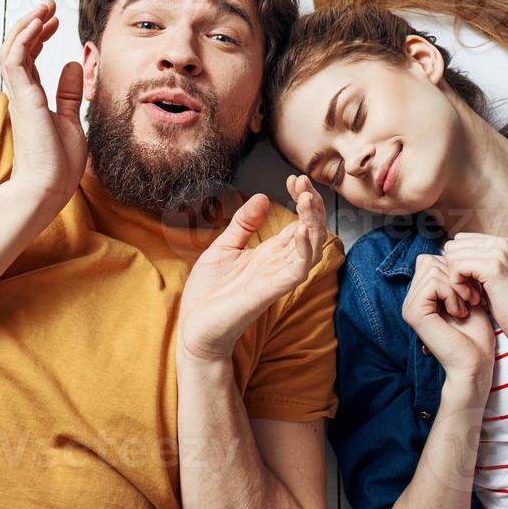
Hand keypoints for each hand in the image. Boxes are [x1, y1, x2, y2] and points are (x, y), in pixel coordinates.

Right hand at [0, 0, 86, 208]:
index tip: (54, 21)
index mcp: (30, 99)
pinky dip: (25, 39)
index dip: (38, 36)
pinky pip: (16, 59)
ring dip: (27, 25)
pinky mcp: (22, 98)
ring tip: (44, 8)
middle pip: (17, 48)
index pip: (28, 58)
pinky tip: (39, 25)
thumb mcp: (70, 120)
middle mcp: (21, 94)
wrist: (46, 189)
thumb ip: (68, 93)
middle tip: (48, 6)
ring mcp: (19, 95)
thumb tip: (73, 65)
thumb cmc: (56, 165)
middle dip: (31, 23)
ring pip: (12, 48)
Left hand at [177, 175, 327, 363]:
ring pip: (310, 249)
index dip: (302, 200)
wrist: (194, 328)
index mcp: (269, 253)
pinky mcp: (270, 292)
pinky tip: (300, 230)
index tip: (294, 179)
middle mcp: (278, 264)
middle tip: (304, 183)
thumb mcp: (223, 247)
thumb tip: (263, 197)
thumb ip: (243, 224)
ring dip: (313, 223)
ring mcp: (277, 278)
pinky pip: (296, 270)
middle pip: (310, 232)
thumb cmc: (209, 293)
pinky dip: (303, 250)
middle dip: (312, 206)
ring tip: (308, 199)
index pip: (298, 222)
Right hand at [403, 254, 496, 389]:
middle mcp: (411, 299)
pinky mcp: (413, 313)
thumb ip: (453, 275)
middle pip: (430, 260)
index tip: (472, 290)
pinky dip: (451, 293)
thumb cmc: (476, 334)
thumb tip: (448, 247)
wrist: (476, 364)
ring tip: (466, 306)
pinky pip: (432, 282)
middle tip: (472, 298)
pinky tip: (459, 311)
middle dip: (457, 275)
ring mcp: (410, 306)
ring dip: (456, 285)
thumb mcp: (465, 296)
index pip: (431, 259)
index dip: (455, 268)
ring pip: (432, 268)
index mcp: (421, 295)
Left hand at [442, 233, 507, 350]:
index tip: (467, 285)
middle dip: (453, 271)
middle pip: (453, 247)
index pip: (459, 241)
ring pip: (453, 256)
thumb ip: (474, 263)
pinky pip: (457, 267)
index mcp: (500, 243)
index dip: (456, 264)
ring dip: (455, 280)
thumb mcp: (490, 278)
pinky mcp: (494, 267)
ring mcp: (498, 253)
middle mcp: (500, 243)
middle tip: (467, 293)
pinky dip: (458, 286)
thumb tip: (447, 253)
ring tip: (470, 297)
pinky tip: (471, 300)